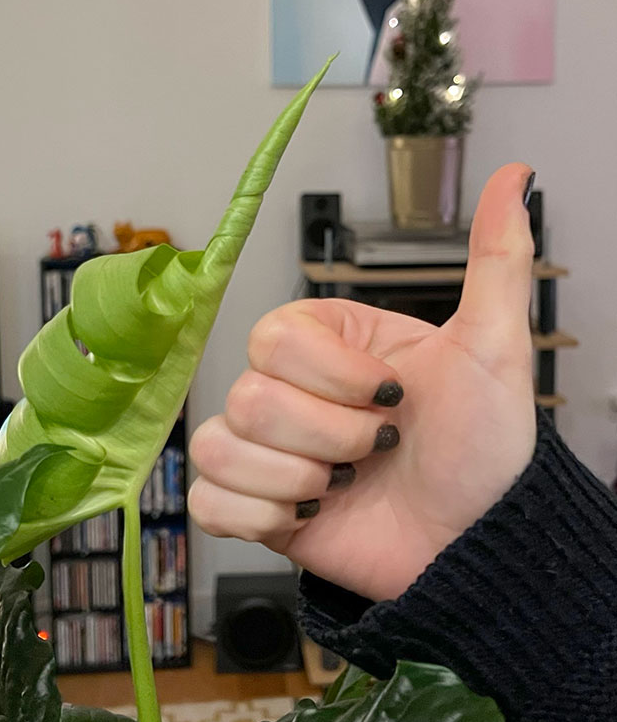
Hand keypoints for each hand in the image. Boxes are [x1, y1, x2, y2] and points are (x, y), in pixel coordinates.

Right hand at [188, 164, 537, 601]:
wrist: (475, 545)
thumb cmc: (484, 448)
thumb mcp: (493, 349)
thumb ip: (495, 260)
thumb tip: (514, 176)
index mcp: (330, 345)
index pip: (274, 336)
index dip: (333, 376)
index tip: (392, 397)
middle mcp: (290, 391)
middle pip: (248, 395)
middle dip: (329, 435)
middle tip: (377, 451)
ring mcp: (267, 450)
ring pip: (222, 445)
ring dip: (297, 477)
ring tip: (344, 488)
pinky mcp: (253, 505)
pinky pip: (208, 500)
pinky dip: (259, 513)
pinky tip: (307, 514)